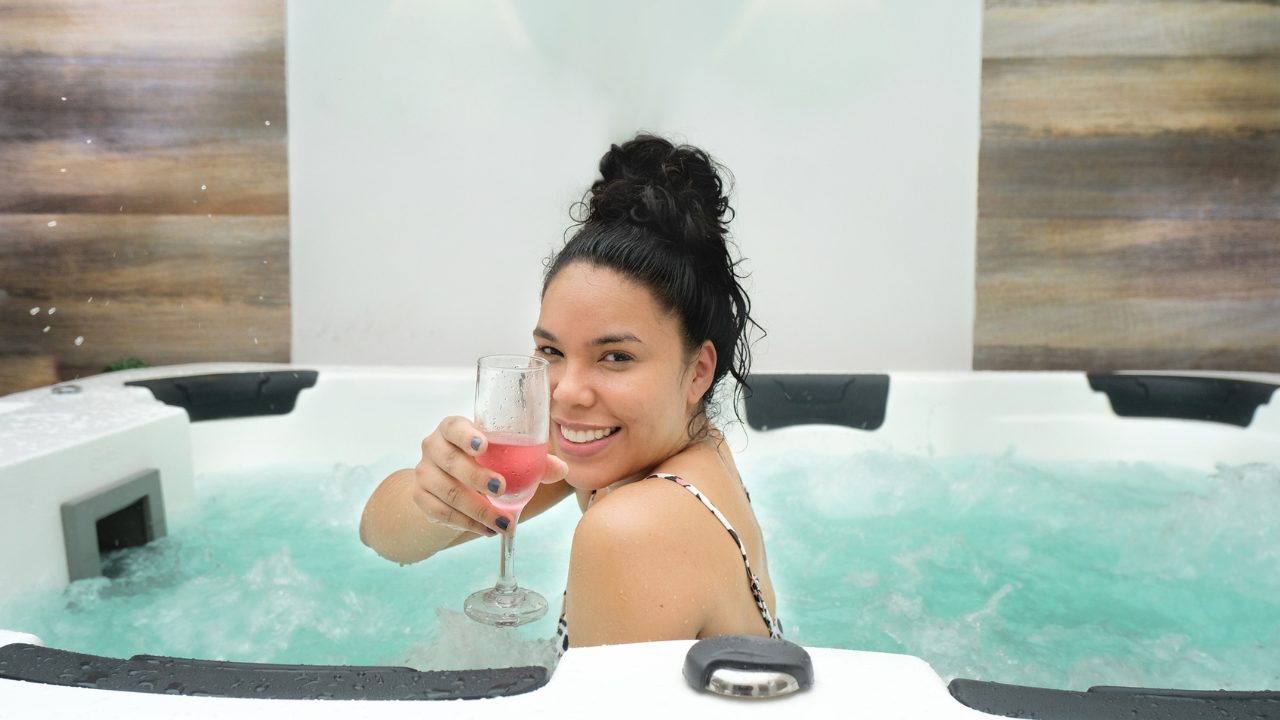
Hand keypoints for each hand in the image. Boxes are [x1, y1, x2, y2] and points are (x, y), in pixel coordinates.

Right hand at [412, 416, 567, 534]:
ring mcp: (424, 472)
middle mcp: (433, 446)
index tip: (484, 446)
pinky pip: (440, 513)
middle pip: (449, 460)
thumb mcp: (504, 455)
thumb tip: (561, 468)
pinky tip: (486, 530)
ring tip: (503, 523)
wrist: (447, 479)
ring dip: (476, 509)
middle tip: (502, 489)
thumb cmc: (484, 460)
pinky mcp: (420, 497)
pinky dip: (466, 524)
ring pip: (446, 491)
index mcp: (453, 428)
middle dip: (476, 477)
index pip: (453, 426)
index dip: (466, 435)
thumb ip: (533, 459)